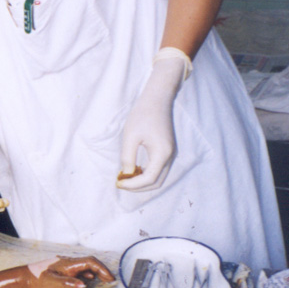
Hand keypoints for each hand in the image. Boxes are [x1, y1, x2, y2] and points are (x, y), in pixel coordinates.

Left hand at [27, 256, 114, 287]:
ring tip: (103, 282)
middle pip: (89, 262)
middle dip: (101, 270)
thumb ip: (69, 284)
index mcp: (67, 263)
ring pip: (83, 266)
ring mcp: (63, 266)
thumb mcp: (53, 284)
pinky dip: (85, 275)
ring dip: (94, 272)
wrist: (21, 280)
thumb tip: (84, 284)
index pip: (90, 262)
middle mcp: (67, 262)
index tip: (110, 279)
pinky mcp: (60, 271)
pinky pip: (77, 271)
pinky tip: (86, 282)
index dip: (102, 269)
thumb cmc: (35, 281)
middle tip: (110, 281)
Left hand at [117, 51, 188, 191]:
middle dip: (138, 187)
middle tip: (121, 184)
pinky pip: (158, 169)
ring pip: (158, 178)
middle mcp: (170, 157)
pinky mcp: (167, 151)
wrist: (157, 100)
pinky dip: (146, 174)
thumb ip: (127, 157)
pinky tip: (133, 169)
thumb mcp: (130, 136)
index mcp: (162, 154)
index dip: (132, 185)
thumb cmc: (143, 115)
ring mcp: (170, 154)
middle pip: (156, 183)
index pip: (148, 179)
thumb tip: (126, 174)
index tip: (118, 183)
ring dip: (142, 181)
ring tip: (125, 177)